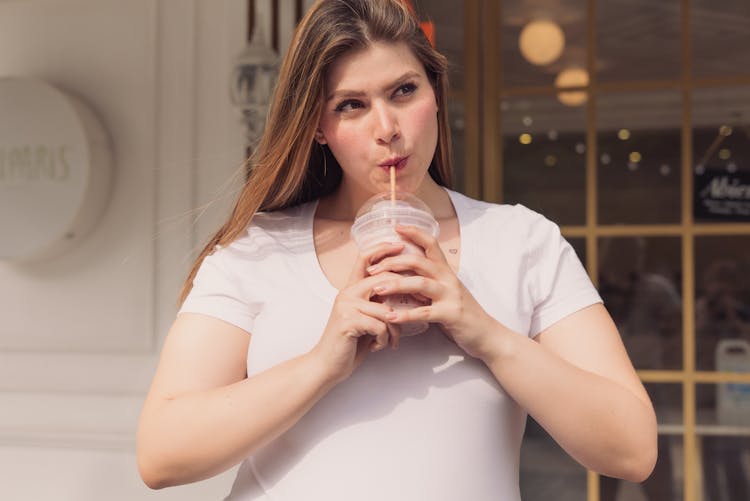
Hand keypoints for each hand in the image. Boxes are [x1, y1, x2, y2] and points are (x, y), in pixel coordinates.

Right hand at [310, 242, 404, 385]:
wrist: (328, 365)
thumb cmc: (350, 343)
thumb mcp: (365, 317)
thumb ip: (377, 301)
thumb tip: (402, 290)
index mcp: (351, 289)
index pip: (364, 259)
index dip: (382, 249)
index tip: (400, 245)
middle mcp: (347, 293)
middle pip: (383, 280)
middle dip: (405, 293)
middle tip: (420, 304)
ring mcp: (346, 306)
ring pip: (387, 310)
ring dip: (394, 330)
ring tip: (391, 341)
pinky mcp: (348, 321)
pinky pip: (381, 326)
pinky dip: (385, 340)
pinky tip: (377, 347)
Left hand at [365, 225, 499, 359]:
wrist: (487, 334)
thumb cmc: (461, 313)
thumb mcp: (444, 292)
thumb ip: (426, 283)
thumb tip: (401, 277)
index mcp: (446, 271)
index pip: (431, 244)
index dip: (414, 233)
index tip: (396, 227)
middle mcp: (448, 279)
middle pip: (418, 261)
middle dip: (392, 262)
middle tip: (372, 269)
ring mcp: (450, 296)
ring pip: (419, 284)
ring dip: (395, 284)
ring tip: (376, 289)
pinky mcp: (450, 314)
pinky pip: (425, 312)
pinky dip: (405, 314)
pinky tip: (390, 317)